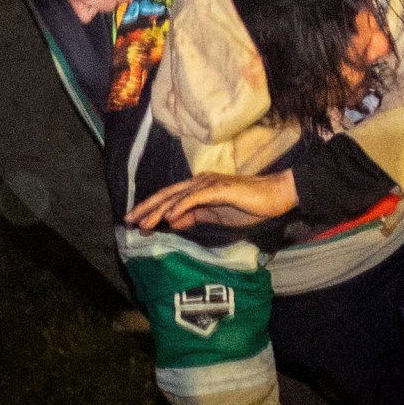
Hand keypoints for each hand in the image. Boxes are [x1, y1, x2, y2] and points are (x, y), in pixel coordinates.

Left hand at [125, 169, 298, 231]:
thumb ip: (195, 217)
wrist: (275, 196)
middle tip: (129, 220)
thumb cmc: (248, 206)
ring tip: (144, 223)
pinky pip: (196, 197)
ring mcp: (209, 184)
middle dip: (146, 208)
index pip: (169, 198)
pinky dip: (181, 206)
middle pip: (167, 195)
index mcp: (198, 187)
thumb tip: (172, 221)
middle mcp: (200, 181)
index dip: (150, 209)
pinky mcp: (220, 189)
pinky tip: (169, 216)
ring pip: (177, 197)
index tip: (135, 222)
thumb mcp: (216, 216)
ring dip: (158, 210)